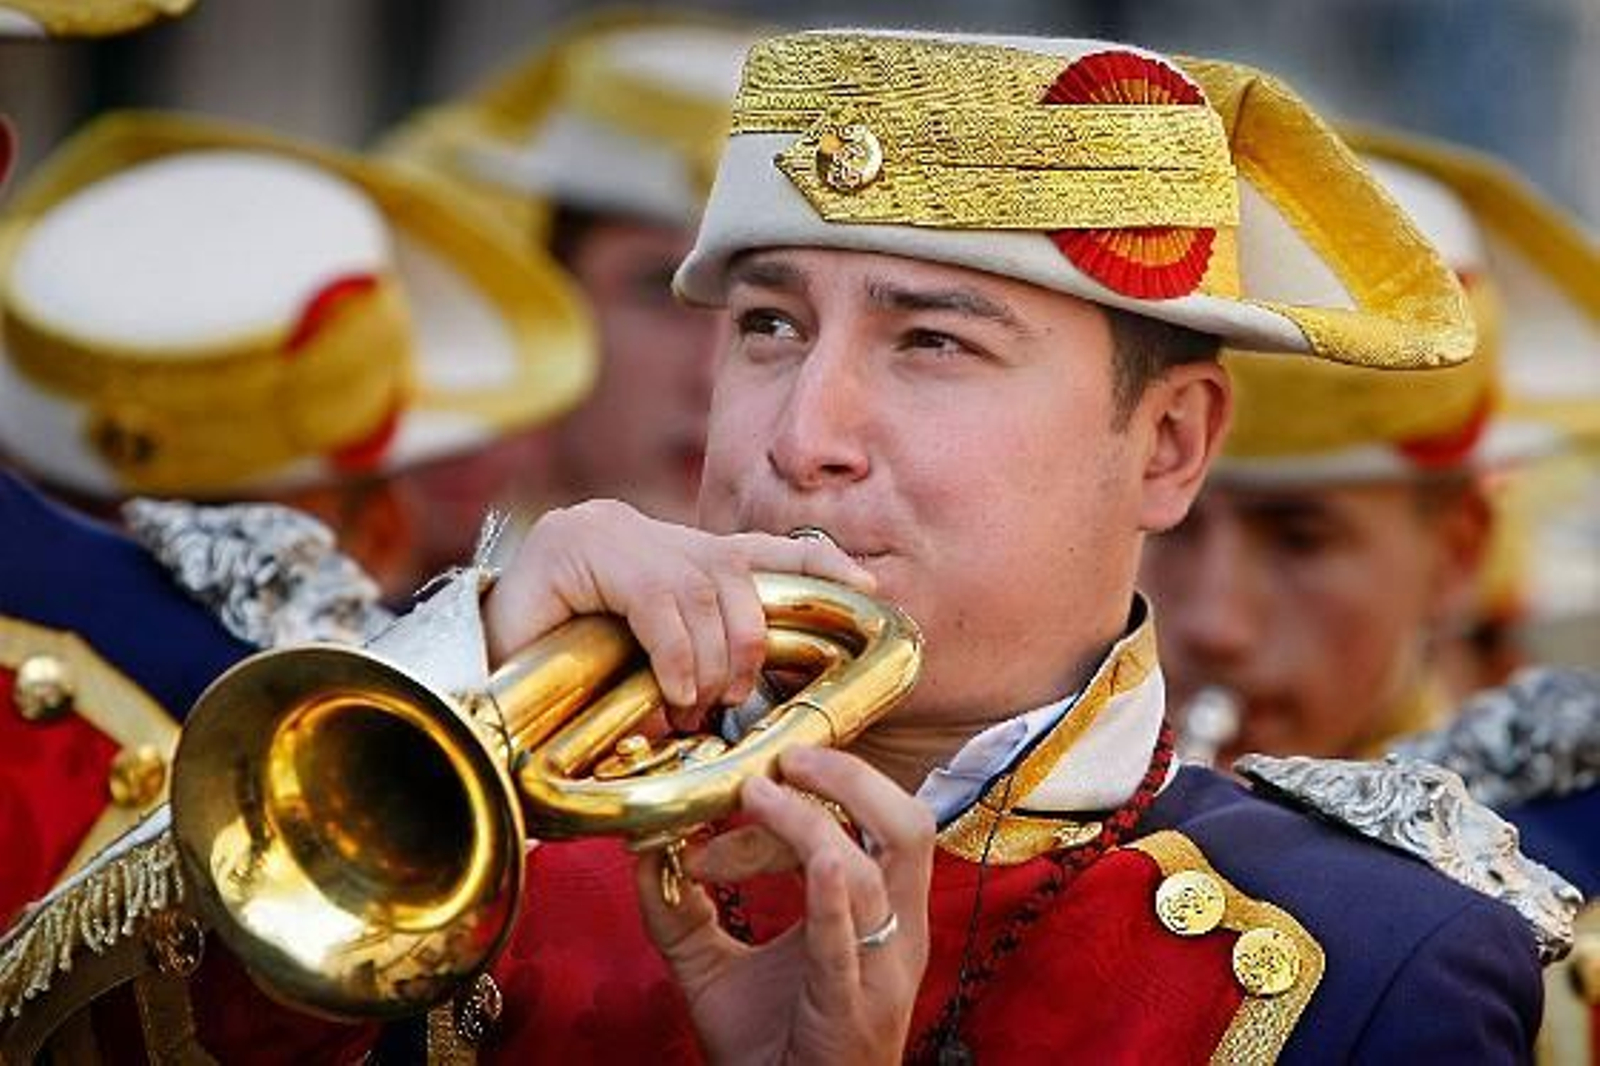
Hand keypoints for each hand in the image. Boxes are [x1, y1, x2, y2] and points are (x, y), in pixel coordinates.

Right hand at [483, 500, 874, 721]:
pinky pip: (657, 596)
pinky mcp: (573, 546)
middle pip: (738, 576)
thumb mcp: (649, 675)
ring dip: (712, 659)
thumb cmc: (559, 688)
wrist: (467, 686)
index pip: (760, 549)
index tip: (871, 588)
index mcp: (670, 557)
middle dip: (750, 644)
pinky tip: (673, 689)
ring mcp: (605, 531)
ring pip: (703, 587)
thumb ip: (700, 665)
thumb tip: (751, 692)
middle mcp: (642, 531)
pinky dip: (676, 651)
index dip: (818, 565)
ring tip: (695, 705)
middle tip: (729, 700)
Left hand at [635, 746, 935, 1065]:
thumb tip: (642, 847)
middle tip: (787, 757)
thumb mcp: (713, 966)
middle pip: (905, 825)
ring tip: (759, 800)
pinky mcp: (852, 1009)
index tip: (749, 782)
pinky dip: (831, 897)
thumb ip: (678, 908)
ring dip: (812, 823)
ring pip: (877, 869)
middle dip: (850, 777)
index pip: (870, 822)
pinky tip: (816, 861)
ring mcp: (880, 970)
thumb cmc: (767, 1050)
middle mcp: (894, 932)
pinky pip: (849, 943)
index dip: (817, 789)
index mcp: (875, 913)